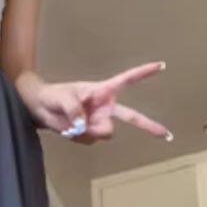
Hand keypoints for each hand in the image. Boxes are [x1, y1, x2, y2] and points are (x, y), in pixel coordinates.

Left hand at [22, 64, 170, 145]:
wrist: (39, 109)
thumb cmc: (52, 96)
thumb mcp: (62, 98)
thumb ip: (75, 110)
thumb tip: (84, 126)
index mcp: (102, 90)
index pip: (126, 80)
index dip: (143, 72)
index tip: (161, 65)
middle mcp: (105, 107)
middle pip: (131, 116)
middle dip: (149, 126)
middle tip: (167, 135)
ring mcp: (99, 121)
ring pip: (106, 133)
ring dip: (90, 131)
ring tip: (71, 122)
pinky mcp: (91, 135)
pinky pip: (91, 141)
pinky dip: (79, 138)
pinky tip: (69, 129)